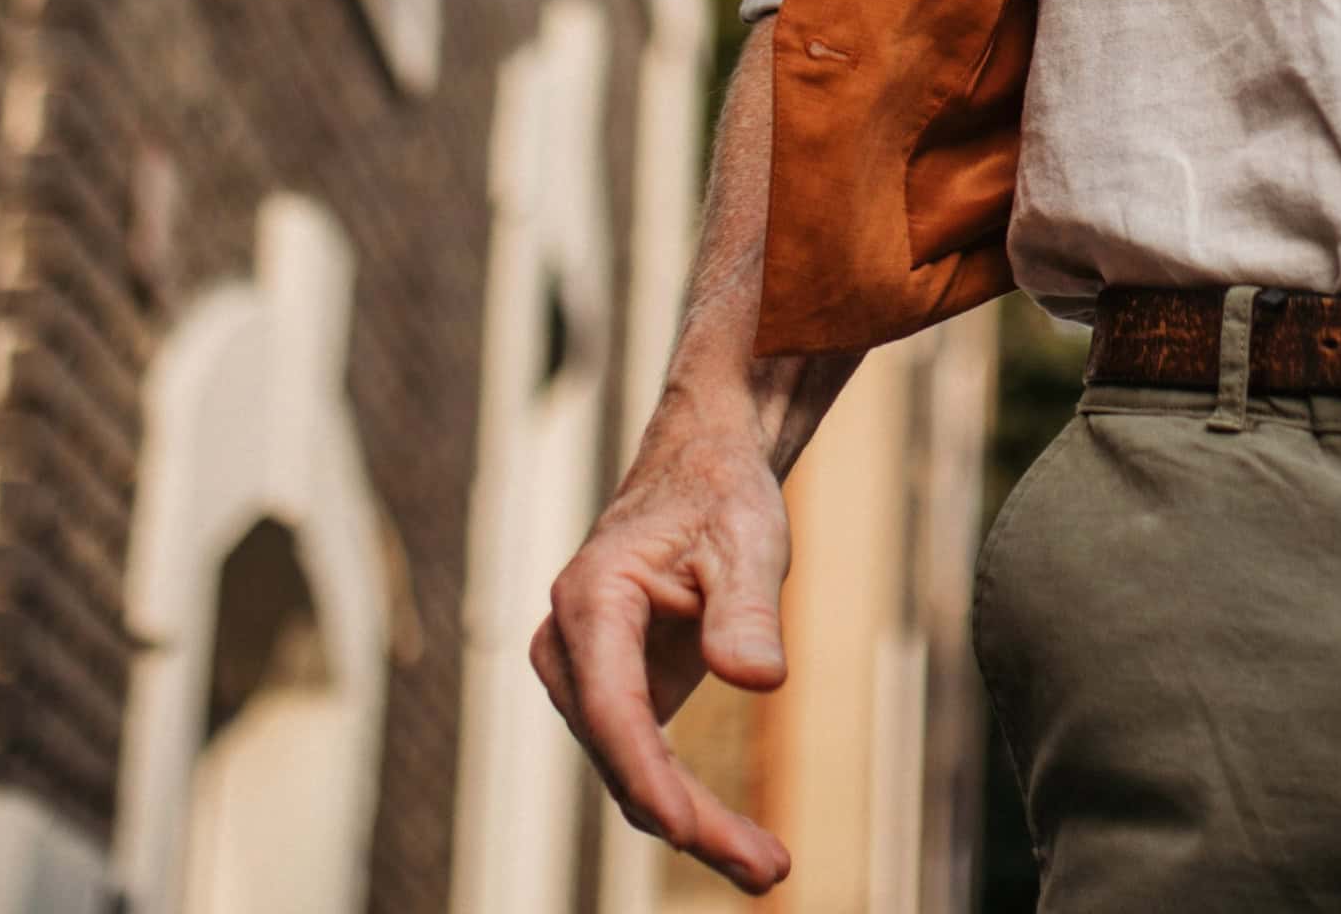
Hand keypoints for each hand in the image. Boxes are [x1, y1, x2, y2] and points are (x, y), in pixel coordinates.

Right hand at [530, 398, 799, 889]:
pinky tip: (742, 844)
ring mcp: (589, 679)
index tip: (686, 829)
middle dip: (687, 818)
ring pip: (630, 772)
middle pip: (621, 754)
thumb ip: (748, 609)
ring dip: (695, 825)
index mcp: (592, 600)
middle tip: (766, 870)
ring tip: (768, 868)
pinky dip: (690, 805)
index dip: (646, 773)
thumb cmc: (720, 496)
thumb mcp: (747, 537)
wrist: (702, 471)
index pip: (612, 705)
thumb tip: (760, 680)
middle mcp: (573, 648)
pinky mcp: (619, 698)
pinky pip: (646, 764)